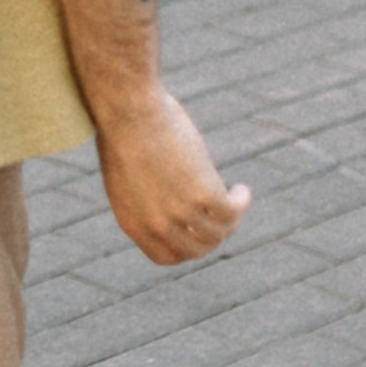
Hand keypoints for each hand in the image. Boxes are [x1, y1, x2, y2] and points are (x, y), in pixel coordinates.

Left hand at [91, 86, 249, 265]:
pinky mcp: (203, 194)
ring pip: (219, 232)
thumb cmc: (124, 131)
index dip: (185, 248)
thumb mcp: (127, 175)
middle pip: (197, 249)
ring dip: (232, 218)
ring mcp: (180, 213)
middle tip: (220, 215)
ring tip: (235, 197)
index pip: (165, 256)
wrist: (128, 110)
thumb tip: (168, 200)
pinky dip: (241, 201)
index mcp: (132, 222)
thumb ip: (144, 198)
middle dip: (212, 235)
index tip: (196, 232)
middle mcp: (156, 225)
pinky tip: (242, 190)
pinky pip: (232, 211)